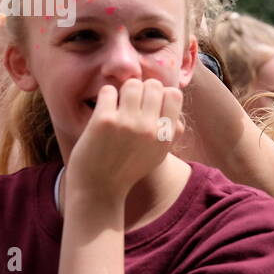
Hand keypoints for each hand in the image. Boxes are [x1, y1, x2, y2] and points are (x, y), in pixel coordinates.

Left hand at [64, 78, 183, 200]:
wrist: (99, 189)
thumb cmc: (128, 169)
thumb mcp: (158, 154)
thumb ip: (170, 129)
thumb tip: (172, 97)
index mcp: (166, 136)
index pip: (174, 94)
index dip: (161, 94)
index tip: (149, 104)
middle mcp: (150, 128)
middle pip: (152, 85)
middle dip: (141, 90)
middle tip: (131, 104)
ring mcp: (127, 123)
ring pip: (132, 84)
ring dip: (123, 91)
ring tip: (117, 105)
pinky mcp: (104, 121)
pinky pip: (109, 91)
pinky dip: (106, 97)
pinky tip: (103, 110)